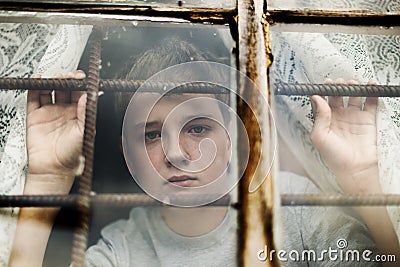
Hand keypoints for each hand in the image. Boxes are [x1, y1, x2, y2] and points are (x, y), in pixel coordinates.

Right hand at [26, 71, 85, 193]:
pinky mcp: (35, 116)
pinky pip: (34, 98)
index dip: (79, 84)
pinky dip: (35, 87)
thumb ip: (85, 113)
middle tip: (67, 75)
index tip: (80, 77)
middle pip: (65, 89)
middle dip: (66, 79)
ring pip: (50, 90)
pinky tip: (38, 80)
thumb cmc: (72, 155)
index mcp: (79, 114)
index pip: (80, 93)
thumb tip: (88, 96)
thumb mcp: (83, 132)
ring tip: (54, 77)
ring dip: (52, 81)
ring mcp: (50, 112)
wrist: (53, 169)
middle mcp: (65, 111)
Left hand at [310, 79, 379, 193]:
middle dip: (339, 86)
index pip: (323, 100)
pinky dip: (371, 92)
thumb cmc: (334, 157)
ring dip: (353, 87)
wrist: (355, 168)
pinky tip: (369, 85)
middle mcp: (338, 117)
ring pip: (354, 96)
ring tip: (353, 83)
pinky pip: (370, 102)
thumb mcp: (320, 136)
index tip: (325, 83)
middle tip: (340, 82)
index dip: (324, 91)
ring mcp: (353, 117)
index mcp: (325, 120)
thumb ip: (319, 116)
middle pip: (338, 95)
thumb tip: (316, 98)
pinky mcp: (368, 119)